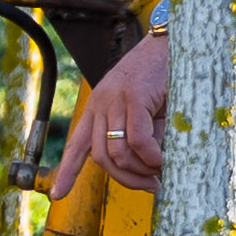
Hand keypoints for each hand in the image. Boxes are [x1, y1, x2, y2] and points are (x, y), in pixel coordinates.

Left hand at [62, 34, 173, 190]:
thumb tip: (148, 167)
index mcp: (100, 106)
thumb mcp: (148, 109)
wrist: (177, 40)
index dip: (67, 171)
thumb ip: (140, 134)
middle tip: (152, 186)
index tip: (57, 195)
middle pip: (101, 158)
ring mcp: (114, 99)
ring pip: (117, 152)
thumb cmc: (167, 75)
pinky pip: (136, 140)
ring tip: (161, 173)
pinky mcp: (132, 97)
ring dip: (141, 171)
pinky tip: (163, 160)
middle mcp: (101, 103)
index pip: (77, 144)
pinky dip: (151, 157)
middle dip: (126, 180)